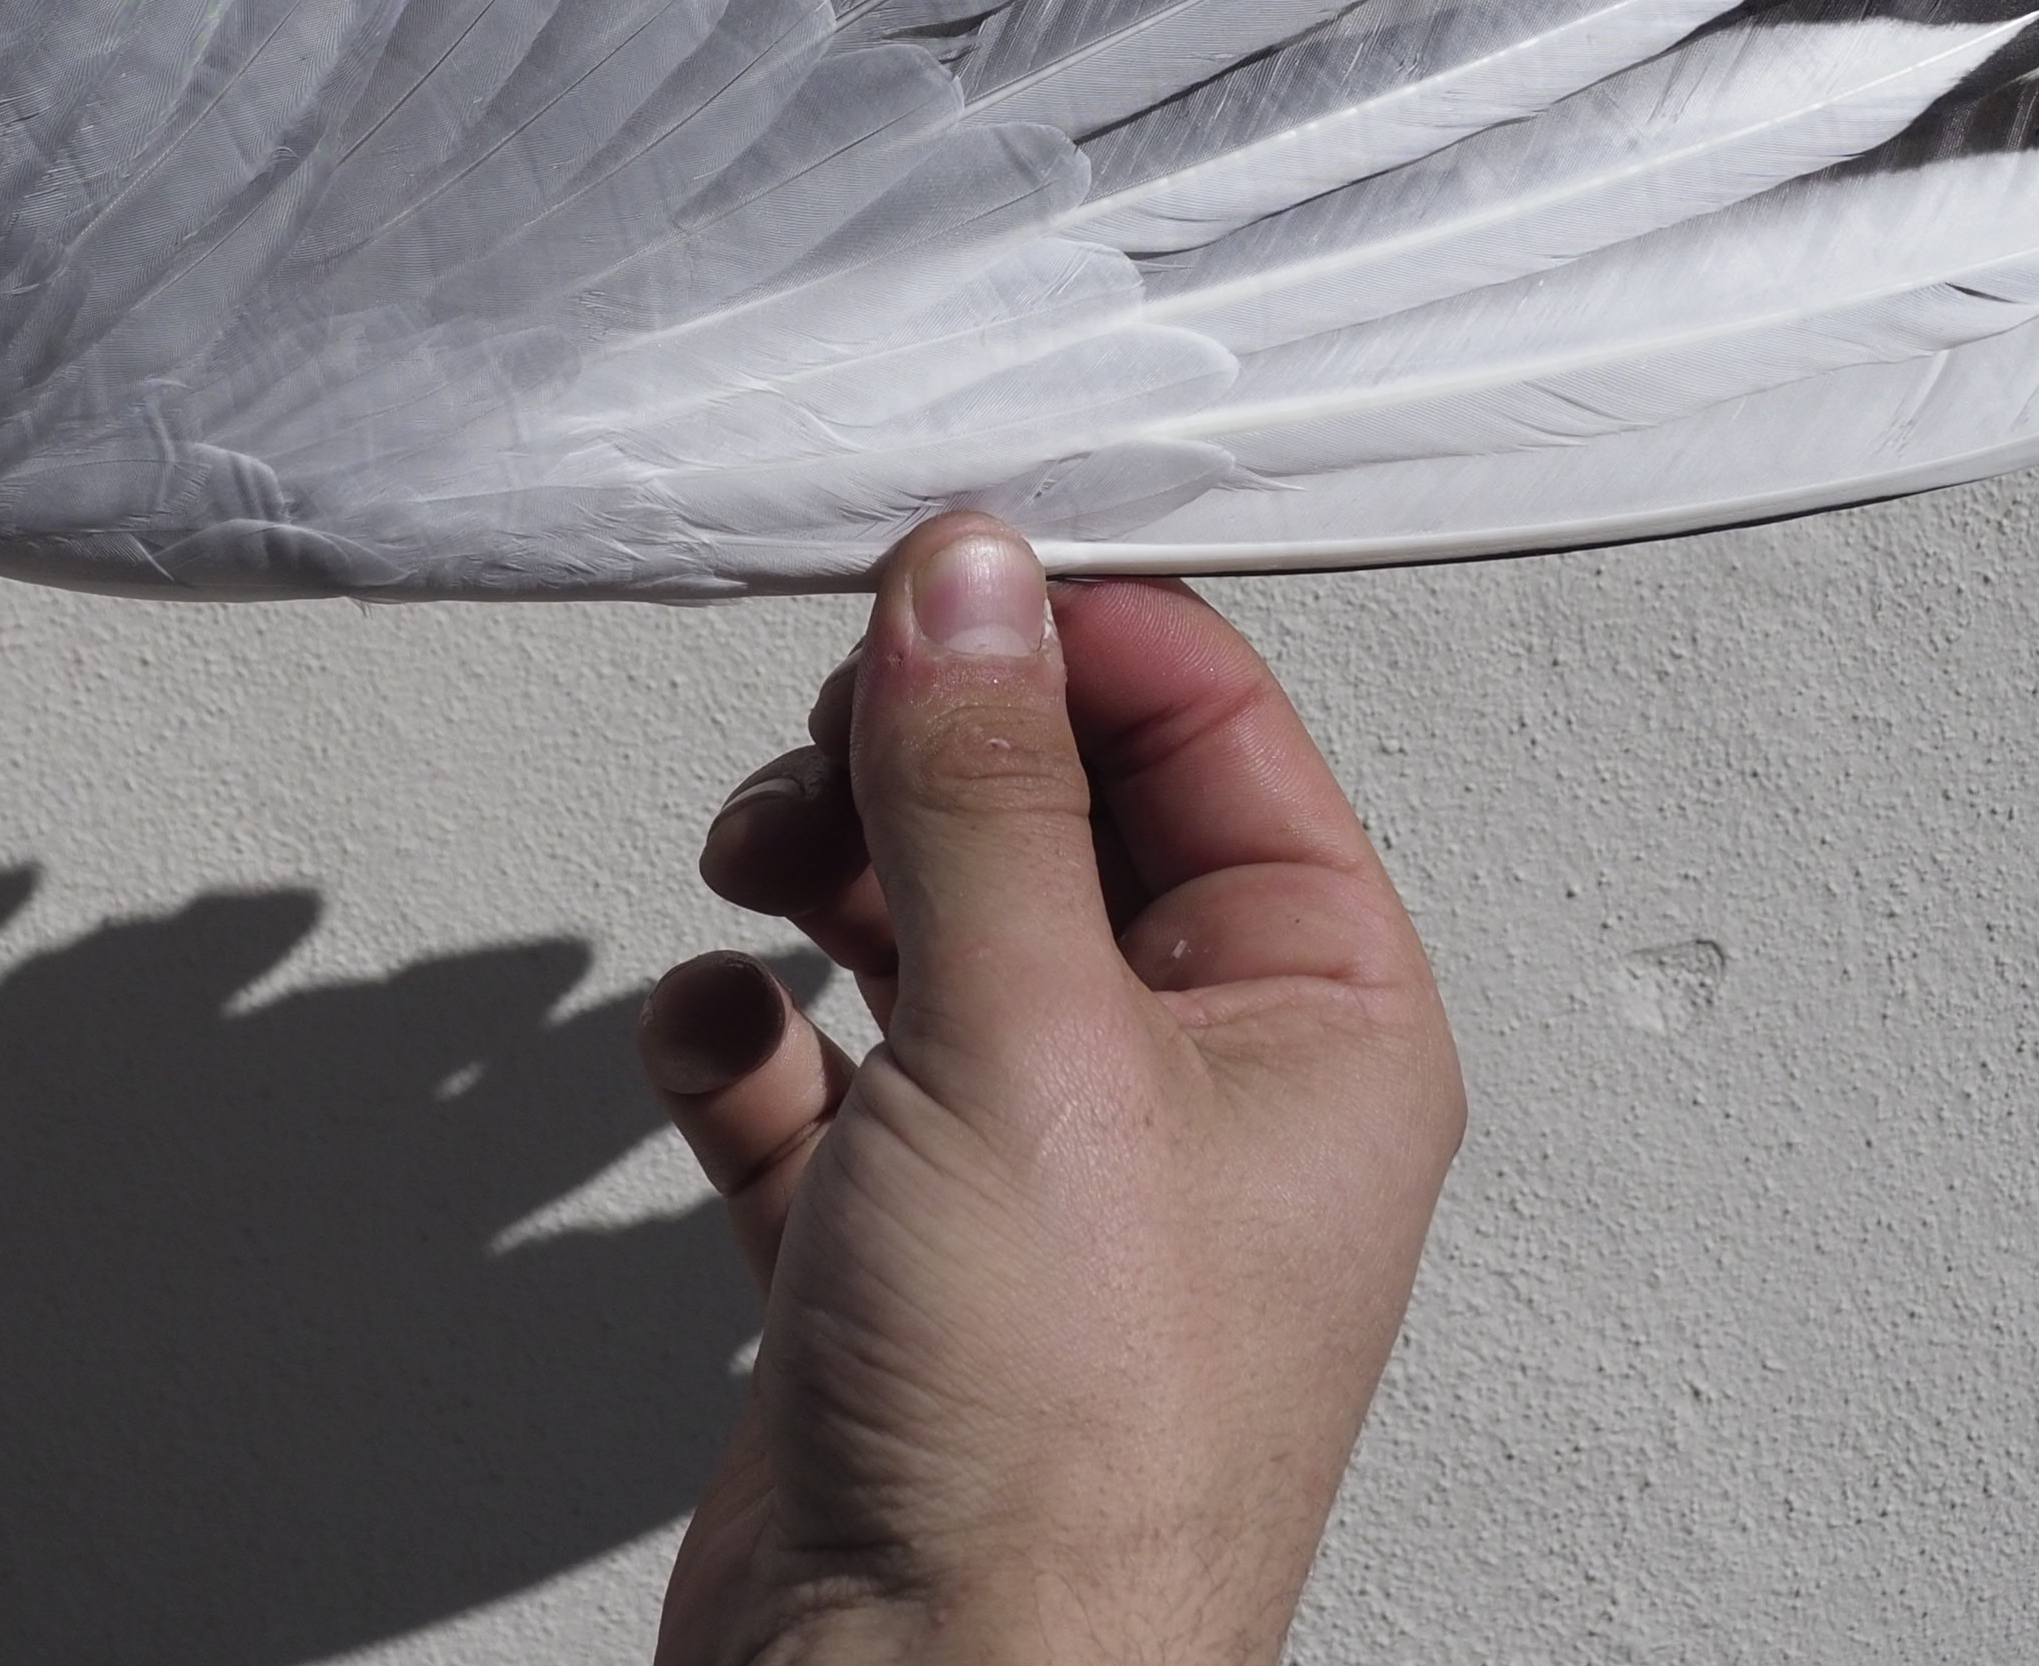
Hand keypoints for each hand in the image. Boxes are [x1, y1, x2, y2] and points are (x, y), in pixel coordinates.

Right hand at [637, 516, 1463, 1665]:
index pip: (1208, 725)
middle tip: (820, 741)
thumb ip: (984, 785)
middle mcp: (1196, 1086)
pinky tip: (719, 1034)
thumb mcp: (1029, 1045)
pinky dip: (747, 1029)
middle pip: (1054, 804)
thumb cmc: (1059, 1467)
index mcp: (1319, 1021)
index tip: (921, 572)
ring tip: (757, 865)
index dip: (1063, 630)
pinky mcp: (896, 1254)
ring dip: (819, 861)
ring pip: (924, 917)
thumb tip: (974, 576)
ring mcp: (1043, 1171)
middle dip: (914, 747)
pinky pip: (812, 1071)